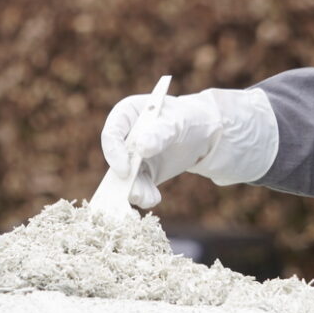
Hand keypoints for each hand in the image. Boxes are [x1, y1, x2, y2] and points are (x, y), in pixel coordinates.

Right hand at [100, 88, 278, 207]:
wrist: (202, 133)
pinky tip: (154, 198)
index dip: (114, 153)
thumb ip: (160, 133)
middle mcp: (125, 136)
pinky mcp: (143, 173)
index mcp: (127, 114)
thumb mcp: (177, 121)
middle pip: (115, 160)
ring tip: (149, 198)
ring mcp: (132, 157)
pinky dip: (144, 194)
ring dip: (134, 190)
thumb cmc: (187, 118)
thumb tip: (142, 148)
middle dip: (123, 179)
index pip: (111, 134)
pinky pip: (139, 186)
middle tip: (134, 193)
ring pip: (125, 178)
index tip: (125, 170)